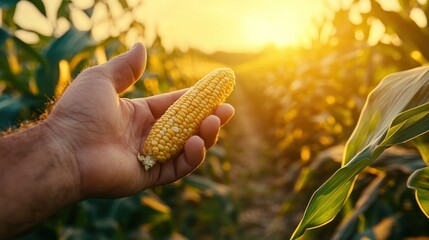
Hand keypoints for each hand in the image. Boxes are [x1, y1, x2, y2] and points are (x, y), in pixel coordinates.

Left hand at [46, 43, 233, 197]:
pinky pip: (178, 168)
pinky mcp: (149, 176)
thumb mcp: (101, 80)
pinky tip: (198, 142)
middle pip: (186, 127)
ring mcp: (149, 157)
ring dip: (205, 135)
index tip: (215, 91)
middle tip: (227, 109)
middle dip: (209, 118)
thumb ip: (125, 66)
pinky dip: (192, 157)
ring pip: (187, 148)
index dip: (195, 99)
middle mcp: (146, 136)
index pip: (174, 106)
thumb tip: (141, 45)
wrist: (64, 149)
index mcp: (138, 114)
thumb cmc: (79, 113)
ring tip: (215, 122)